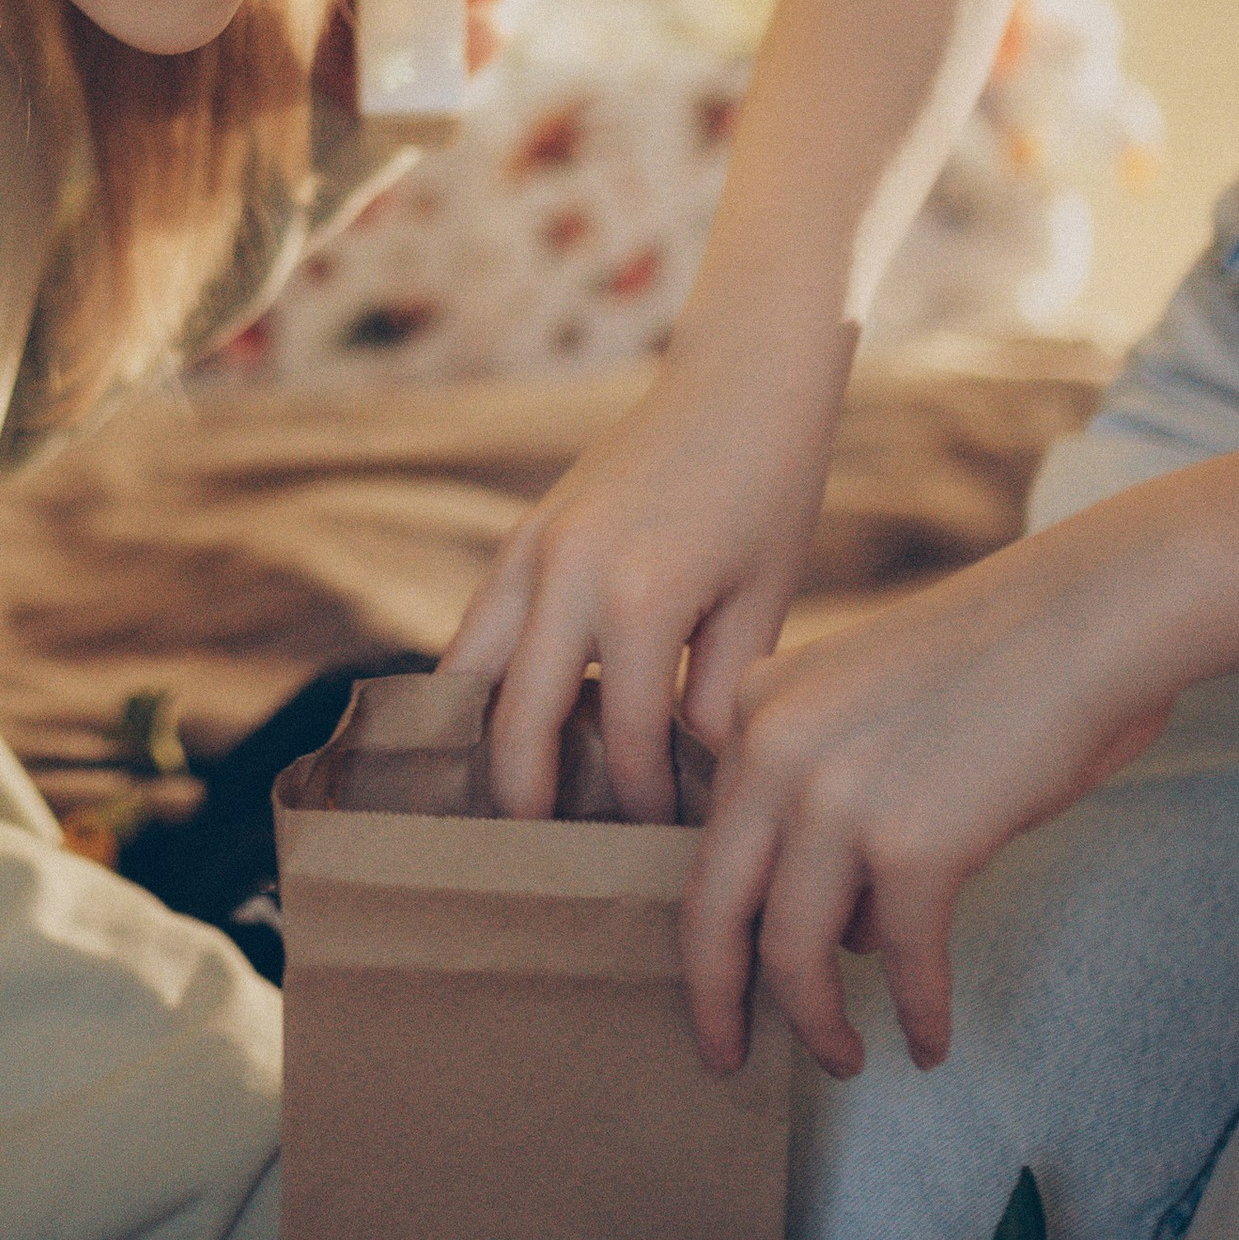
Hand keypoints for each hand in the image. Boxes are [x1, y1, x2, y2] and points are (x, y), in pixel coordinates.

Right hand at [443, 359, 838, 819]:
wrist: (739, 381)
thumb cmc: (771, 491)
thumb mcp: (762, 602)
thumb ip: (718, 696)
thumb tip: (692, 776)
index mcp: (638, 598)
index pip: (629, 742)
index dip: (644, 805)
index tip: (662, 850)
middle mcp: (565, 574)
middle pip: (515, 722)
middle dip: (529, 800)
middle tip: (551, 858)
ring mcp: (530, 550)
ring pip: (467, 674)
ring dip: (488, 743)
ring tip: (516, 804)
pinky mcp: (521, 537)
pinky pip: (479, 629)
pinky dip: (487, 685)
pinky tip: (518, 727)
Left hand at [679, 501, 1204, 1080]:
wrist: (1085, 618)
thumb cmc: (995, 665)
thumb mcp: (864, 709)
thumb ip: (822, 798)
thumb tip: (841, 932)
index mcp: (753, 707)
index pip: (705, 843)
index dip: (707, 930)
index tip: (717, 986)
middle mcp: (771, 748)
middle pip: (712, 907)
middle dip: (716, 997)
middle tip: (722, 1054)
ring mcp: (834, 795)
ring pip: (792, 951)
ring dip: (818, 1022)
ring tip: (843, 1059)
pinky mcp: (912, 842)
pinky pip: (902, 959)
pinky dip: (918, 1012)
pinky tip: (930, 1044)